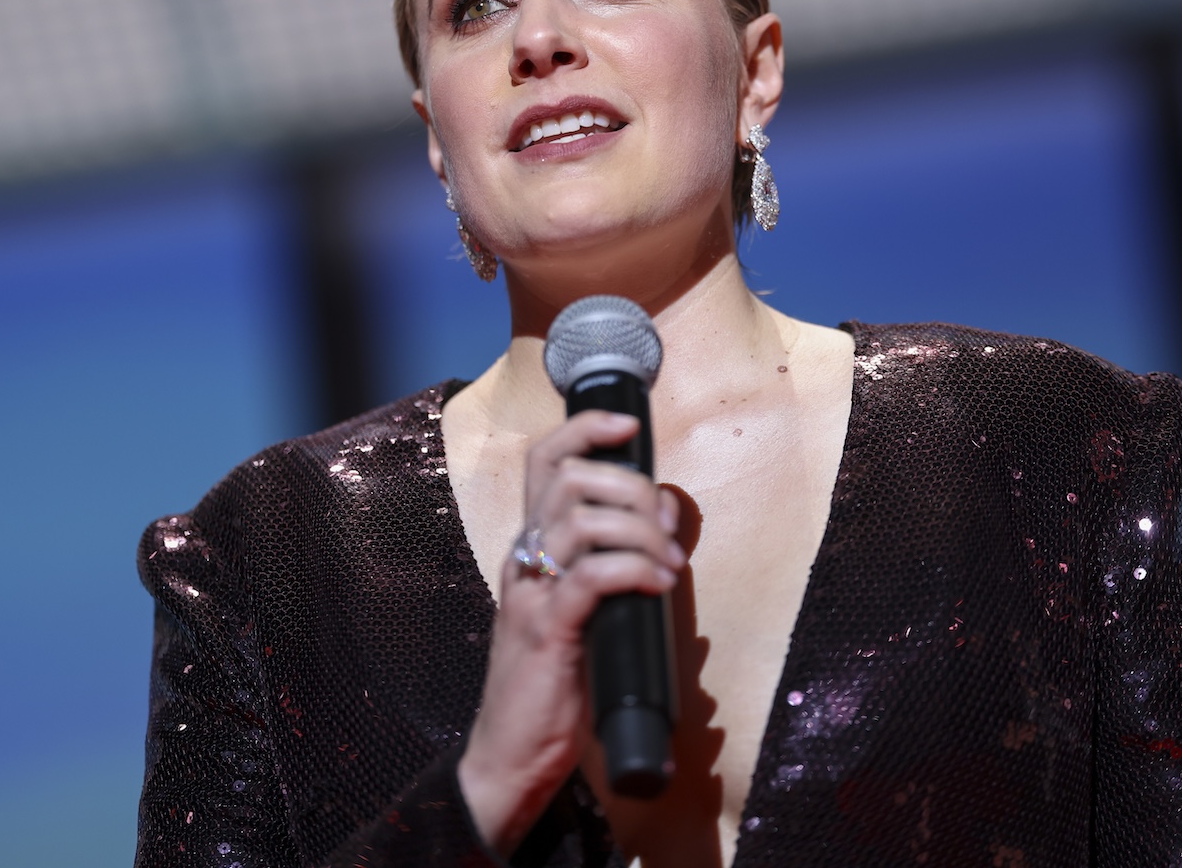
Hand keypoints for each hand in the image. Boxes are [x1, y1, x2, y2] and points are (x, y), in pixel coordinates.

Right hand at [457, 410, 683, 854]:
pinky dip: (634, 569)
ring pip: (583, 520)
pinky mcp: (548, 632)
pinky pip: (592, 576)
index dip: (585, 428)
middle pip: (571, 479)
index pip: (545, 461)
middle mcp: (525, 560)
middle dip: (633, 488)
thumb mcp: (581, 611)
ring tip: (669, 565)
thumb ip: (609, 566)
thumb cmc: (553, 684)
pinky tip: (656, 584)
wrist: (512, 756)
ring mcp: (532, 594)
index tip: (628, 424)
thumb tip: (664, 529)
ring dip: (641, 532)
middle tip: (665, 527)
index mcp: (532, 548)